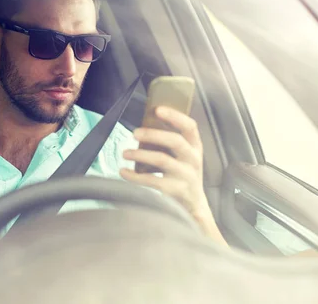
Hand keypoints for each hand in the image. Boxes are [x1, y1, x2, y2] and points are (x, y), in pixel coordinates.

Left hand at [119, 106, 225, 243]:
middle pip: (175, 141)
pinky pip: (151, 180)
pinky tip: (122, 172)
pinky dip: (134, 176)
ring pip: (162, 159)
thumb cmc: (182, 176)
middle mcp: (193, 160)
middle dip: (153, 134)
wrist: (194, 207)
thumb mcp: (184, 158)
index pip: (190, 126)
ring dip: (139, 154)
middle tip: (134, 132)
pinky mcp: (175, 190)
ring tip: (125, 153)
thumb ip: (171, 144)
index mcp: (195, 147)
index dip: (174, 116)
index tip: (157, 110)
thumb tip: (143, 128)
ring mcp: (186, 176)